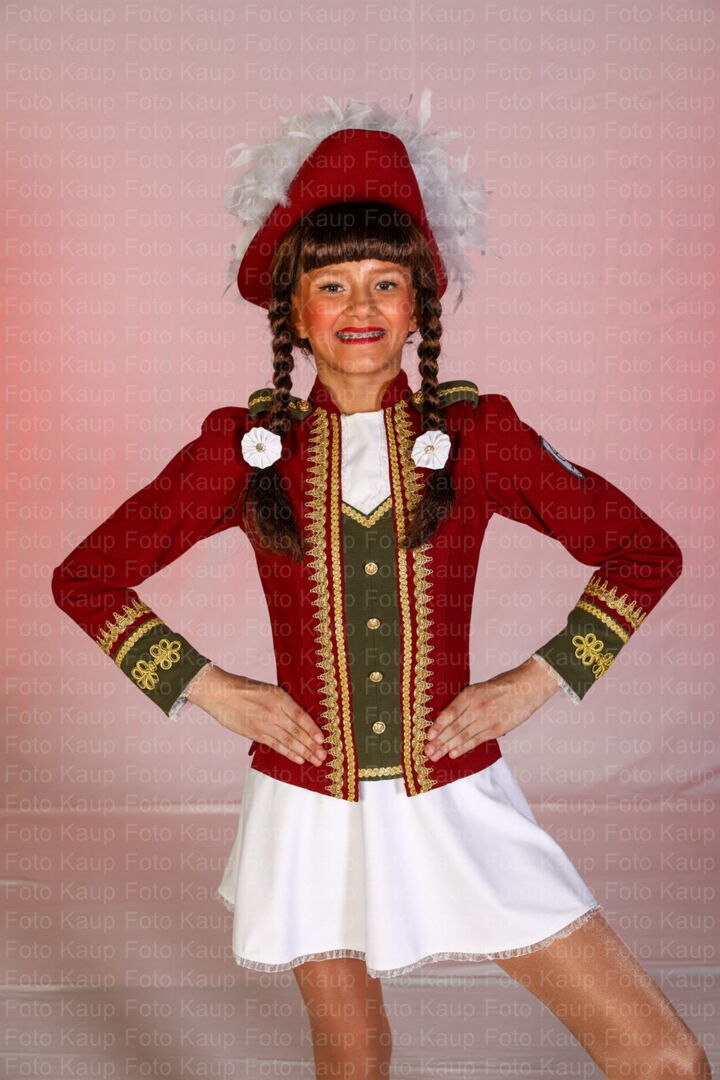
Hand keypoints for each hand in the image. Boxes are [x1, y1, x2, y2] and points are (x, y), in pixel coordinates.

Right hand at [186, 666, 327, 766]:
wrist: (219, 693)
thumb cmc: (244, 688)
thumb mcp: (269, 689)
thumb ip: (284, 703)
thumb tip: (301, 718)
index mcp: (278, 697)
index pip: (300, 716)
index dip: (312, 729)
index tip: (323, 739)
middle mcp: (273, 712)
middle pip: (297, 731)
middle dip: (312, 745)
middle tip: (323, 755)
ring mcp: (263, 724)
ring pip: (288, 741)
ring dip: (304, 752)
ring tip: (315, 760)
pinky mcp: (254, 734)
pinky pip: (275, 745)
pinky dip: (288, 753)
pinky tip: (298, 759)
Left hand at [424, 658, 560, 761]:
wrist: (528, 687)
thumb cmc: (503, 685)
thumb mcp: (480, 687)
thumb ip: (466, 701)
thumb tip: (448, 716)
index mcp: (470, 694)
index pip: (450, 712)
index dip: (438, 725)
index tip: (428, 735)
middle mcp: (477, 707)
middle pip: (453, 727)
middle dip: (438, 741)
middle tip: (427, 751)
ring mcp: (487, 719)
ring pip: (463, 736)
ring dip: (447, 747)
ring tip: (435, 755)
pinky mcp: (497, 729)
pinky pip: (477, 740)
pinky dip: (464, 748)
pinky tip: (453, 754)